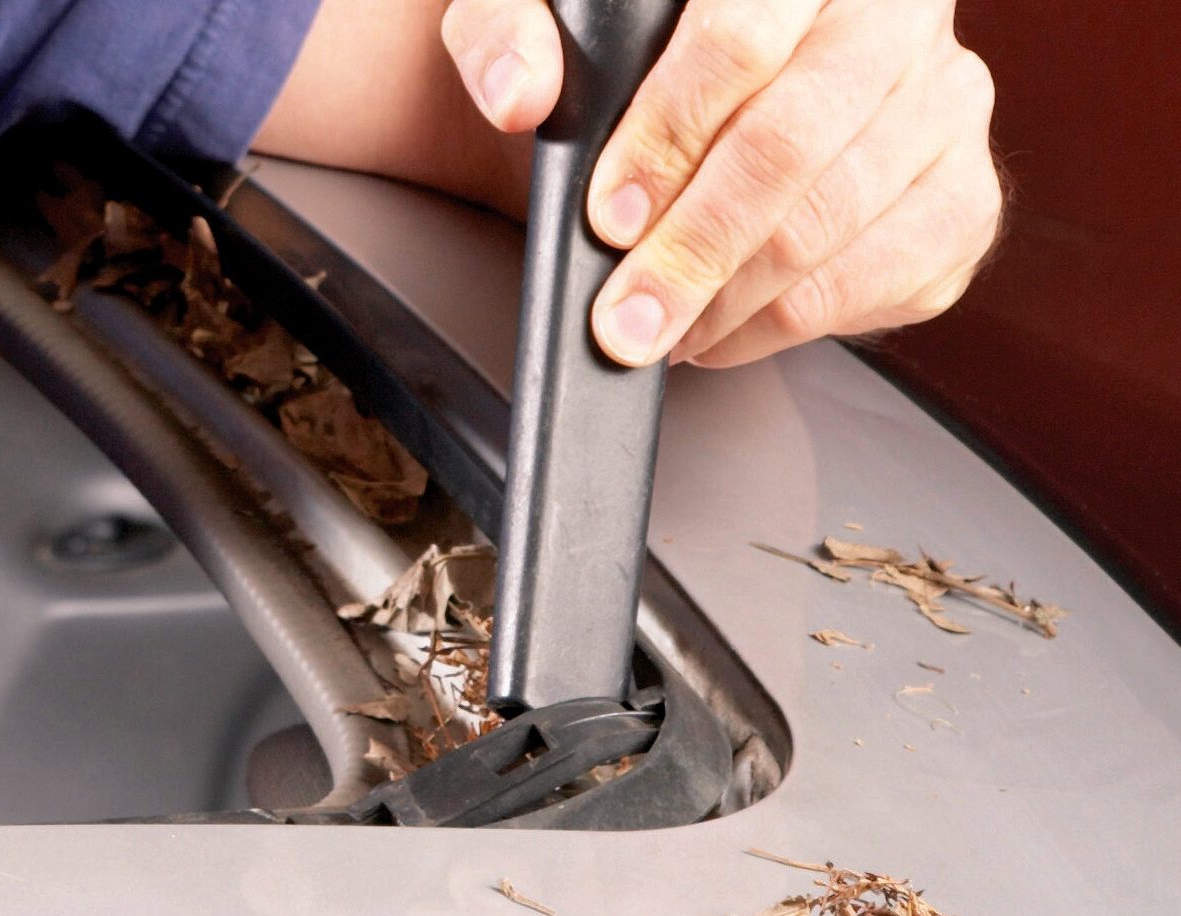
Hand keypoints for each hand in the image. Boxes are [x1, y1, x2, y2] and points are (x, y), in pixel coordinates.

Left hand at [442, 0, 1002, 367]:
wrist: (716, 94)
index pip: (738, 40)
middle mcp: (896, 17)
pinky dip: (788, 326)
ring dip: (730, 301)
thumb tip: (518, 92)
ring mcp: (944, 108)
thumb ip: (508, 30)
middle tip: (627, 318)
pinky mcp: (962, 198)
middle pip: (791, 146)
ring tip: (660, 330)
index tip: (608, 218)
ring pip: (834, 224)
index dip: (666, 139)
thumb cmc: (639, 55)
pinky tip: (721, 330)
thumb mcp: (552, 11)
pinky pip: (884, 281)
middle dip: (693, 251)